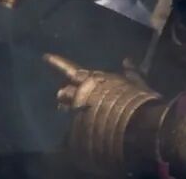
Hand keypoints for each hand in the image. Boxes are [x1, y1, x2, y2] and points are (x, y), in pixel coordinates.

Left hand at [44, 54, 160, 173]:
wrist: (140, 124)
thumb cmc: (138, 100)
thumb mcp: (136, 82)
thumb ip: (130, 72)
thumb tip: (126, 60)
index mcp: (95, 79)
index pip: (71, 69)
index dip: (57, 64)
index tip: (45, 57)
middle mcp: (84, 91)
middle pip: (65, 90)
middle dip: (66, 94)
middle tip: (65, 97)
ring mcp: (82, 109)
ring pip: (67, 107)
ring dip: (70, 109)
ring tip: (76, 114)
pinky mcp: (82, 126)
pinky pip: (73, 124)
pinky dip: (76, 125)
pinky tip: (80, 130)